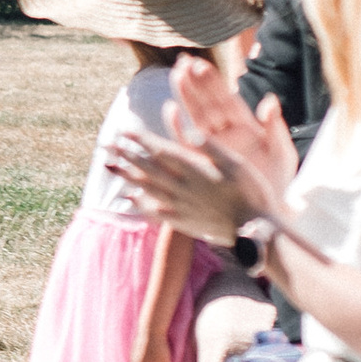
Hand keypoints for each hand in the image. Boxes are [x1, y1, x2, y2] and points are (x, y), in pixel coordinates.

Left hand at [104, 128, 247, 245]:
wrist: (256, 231)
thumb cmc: (252, 192)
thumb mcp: (236, 163)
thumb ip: (210, 147)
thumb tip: (188, 130)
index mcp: (194, 170)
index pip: (161, 151)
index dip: (140, 140)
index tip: (122, 131)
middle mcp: (182, 188)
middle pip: (147, 168)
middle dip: (125, 155)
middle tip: (105, 145)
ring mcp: (180, 206)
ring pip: (147, 188)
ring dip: (126, 176)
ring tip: (108, 167)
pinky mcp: (183, 222)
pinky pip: (155, 211)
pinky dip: (140, 204)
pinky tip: (129, 199)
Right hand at [165, 52, 297, 196]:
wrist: (268, 210)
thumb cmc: (277, 182)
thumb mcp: (282, 153)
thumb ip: (275, 127)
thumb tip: (270, 99)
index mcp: (246, 128)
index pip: (227, 100)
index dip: (213, 82)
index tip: (200, 64)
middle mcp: (227, 134)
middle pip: (209, 103)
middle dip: (196, 83)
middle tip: (183, 62)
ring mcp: (214, 147)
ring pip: (196, 117)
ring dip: (186, 96)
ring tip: (176, 75)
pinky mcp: (203, 161)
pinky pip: (187, 142)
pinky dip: (178, 126)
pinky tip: (170, 110)